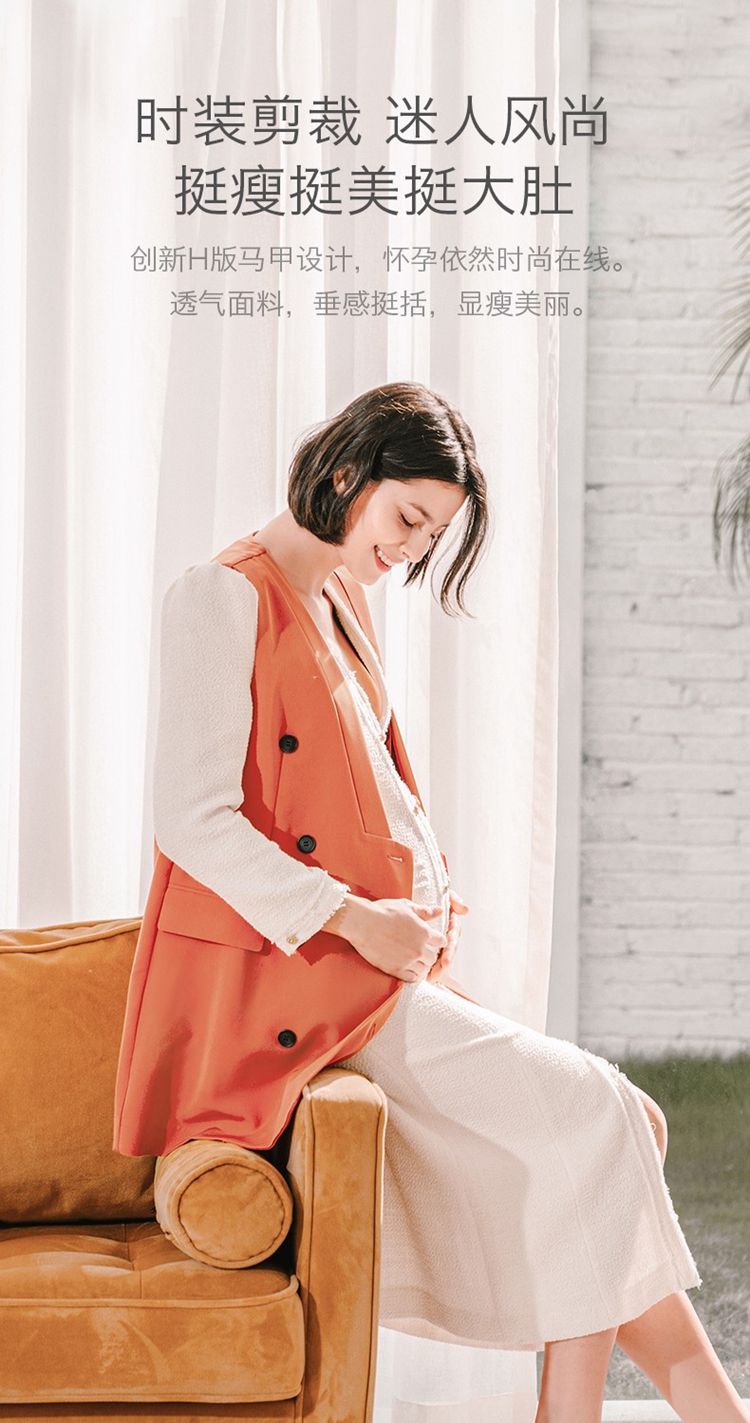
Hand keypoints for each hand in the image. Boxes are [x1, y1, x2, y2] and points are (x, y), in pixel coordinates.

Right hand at [326, 894, 446, 981]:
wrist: (362, 922)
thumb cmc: (383, 911)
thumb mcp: (406, 906)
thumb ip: (425, 911)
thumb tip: (439, 910)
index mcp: (424, 932)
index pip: (442, 942)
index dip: (437, 940)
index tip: (431, 940)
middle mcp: (419, 949)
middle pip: (433, 957)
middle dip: (429, 953)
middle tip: (421, 950)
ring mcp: (408, 961)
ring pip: (424, 969)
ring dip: (421, 965)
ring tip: (414, 960)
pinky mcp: (396, 970)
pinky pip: (412, 978)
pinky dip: (413, 975)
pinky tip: (408, 969)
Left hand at [427, 890, 468, 982]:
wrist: (424, 896)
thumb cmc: (437, 896)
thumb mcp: (447, 895)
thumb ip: (455, 900)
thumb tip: (465, 909)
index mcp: (451, 925)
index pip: (452, 939)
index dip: (450, 950)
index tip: (446, 961)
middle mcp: (448, 935)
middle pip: (448, 951)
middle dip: (444, 963)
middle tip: (439, 972)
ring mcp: (440, 941)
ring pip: (441, 956)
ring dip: (438, 968)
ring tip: (433, 977)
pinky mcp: (431, 944)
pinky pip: (432, 956)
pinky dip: (430, 966)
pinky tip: (426, 975)